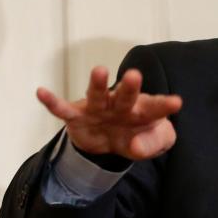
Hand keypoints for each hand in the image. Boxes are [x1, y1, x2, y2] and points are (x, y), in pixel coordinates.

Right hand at [37, 66, 182, 160]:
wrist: (108, 144)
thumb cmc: (136, 135)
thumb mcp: (152, 144)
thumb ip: (152, 144)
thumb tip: (136, 145)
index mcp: (143, 111)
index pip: (156, 108)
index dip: (164, 105)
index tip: (176, 103)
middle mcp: (121, 106)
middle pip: (127, 96)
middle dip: (130, 87)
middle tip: (134, 76)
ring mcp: (98, 109)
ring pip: (98, 95)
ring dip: (98, 84)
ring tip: (100, 71)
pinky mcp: (78, 116)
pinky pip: (63, 109)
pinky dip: (52, 102)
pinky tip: (41, 92)